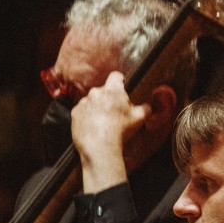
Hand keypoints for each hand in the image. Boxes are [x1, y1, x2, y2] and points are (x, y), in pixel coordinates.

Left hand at [72, 71, 150, 191]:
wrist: (99, 146)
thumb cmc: (120, 131)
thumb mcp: (140, 119)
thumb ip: (146, 108)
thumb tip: (148, 106)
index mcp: (113, 90)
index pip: (116, 76)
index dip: (120, 81)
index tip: (122, 87)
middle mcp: (96, 92)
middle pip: (104, 90)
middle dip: (109, 99)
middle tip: (116, 113)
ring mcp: (84, 102)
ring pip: (93, 101)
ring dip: (98, 108)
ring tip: (104, 123)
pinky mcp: (75, 113)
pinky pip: (83, 111)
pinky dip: (87, 117)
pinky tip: (94, 127)